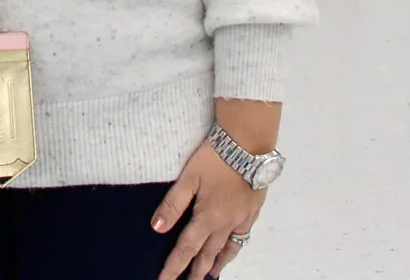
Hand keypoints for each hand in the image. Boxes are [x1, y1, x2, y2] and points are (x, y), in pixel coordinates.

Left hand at [153, 141, 264, 279]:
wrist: (248, 144)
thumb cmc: (214, 158)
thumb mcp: (188, 178)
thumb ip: (172, 204)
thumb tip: (156, 228)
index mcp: (207, 218)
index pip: (186, 249)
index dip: (174, 267)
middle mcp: (226, 223)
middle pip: (208, 253)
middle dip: (197, 270)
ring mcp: (242, 217)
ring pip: (228, 248)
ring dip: (218, 263)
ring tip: (211, 274)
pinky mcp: (253, 209)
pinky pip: (243, 236)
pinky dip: (235, 247)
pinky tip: (233, 247)